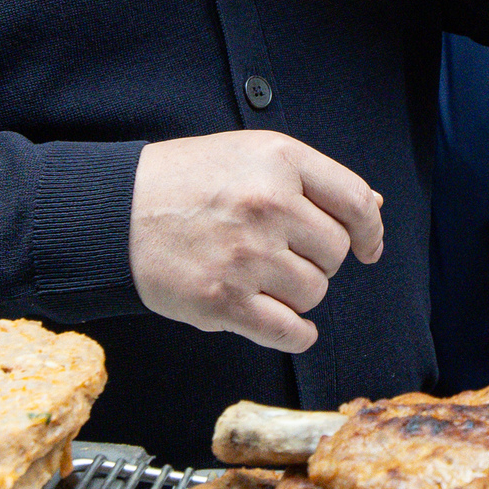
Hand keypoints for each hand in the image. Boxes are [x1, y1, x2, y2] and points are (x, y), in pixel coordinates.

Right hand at [129, 130, 382, 352]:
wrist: (115, 211)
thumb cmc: (184, 181)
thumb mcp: (250, 155)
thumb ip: (312, 180)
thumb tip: (373, 209)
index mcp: (279, 159)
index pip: (354, 200)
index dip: (369, 230)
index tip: (367, 247)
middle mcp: (267, 203)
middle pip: (334, 254)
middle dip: (316, 260)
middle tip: (280, 254)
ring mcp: (246, 254)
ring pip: (313, 293)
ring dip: (297, 294)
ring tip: (260, 277)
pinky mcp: (223, 301)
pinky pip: (290, 332)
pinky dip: (295, 333)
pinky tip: (281, 321)